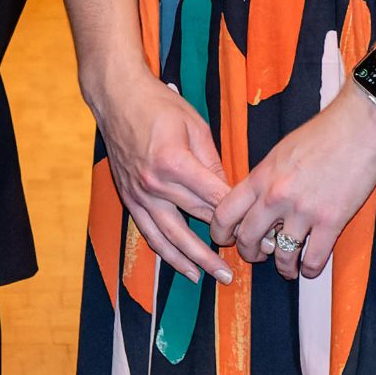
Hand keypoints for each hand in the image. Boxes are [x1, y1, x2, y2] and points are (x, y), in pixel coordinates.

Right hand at [82, 62, 232, 283]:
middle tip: (253, 257)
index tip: (258, 228)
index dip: (237, 214)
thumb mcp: (195, 126)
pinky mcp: (130, 200)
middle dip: (226, 239)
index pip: (214, 198)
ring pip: (173, 238)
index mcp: (174, 163)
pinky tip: (186, 268)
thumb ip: (213, 162)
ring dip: (198, 260)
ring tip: (220, 276)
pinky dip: (169, 254)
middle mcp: (155, 184)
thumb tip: (230, 191)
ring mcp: (140, 195)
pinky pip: (150, 234)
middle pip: (198, 219)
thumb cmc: (158, 105)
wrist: (117, 98)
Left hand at [209, 86, 375, 281]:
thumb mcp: (280, 152)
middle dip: (250, 254)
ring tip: (288, 268)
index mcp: (261, 176)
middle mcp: (275, 196)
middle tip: (258, 257)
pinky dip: (309, 269)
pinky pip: (313, 258)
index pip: (225, 212)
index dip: (220, 232)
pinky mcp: (331, 221)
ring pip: (281, 255)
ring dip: (283, 267)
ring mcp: (303, 211)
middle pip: (248, 239)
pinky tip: (309, 268)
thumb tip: (256, 201)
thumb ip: (265, 178)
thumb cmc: (322, 133)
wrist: (359, 125)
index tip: (227, 239)